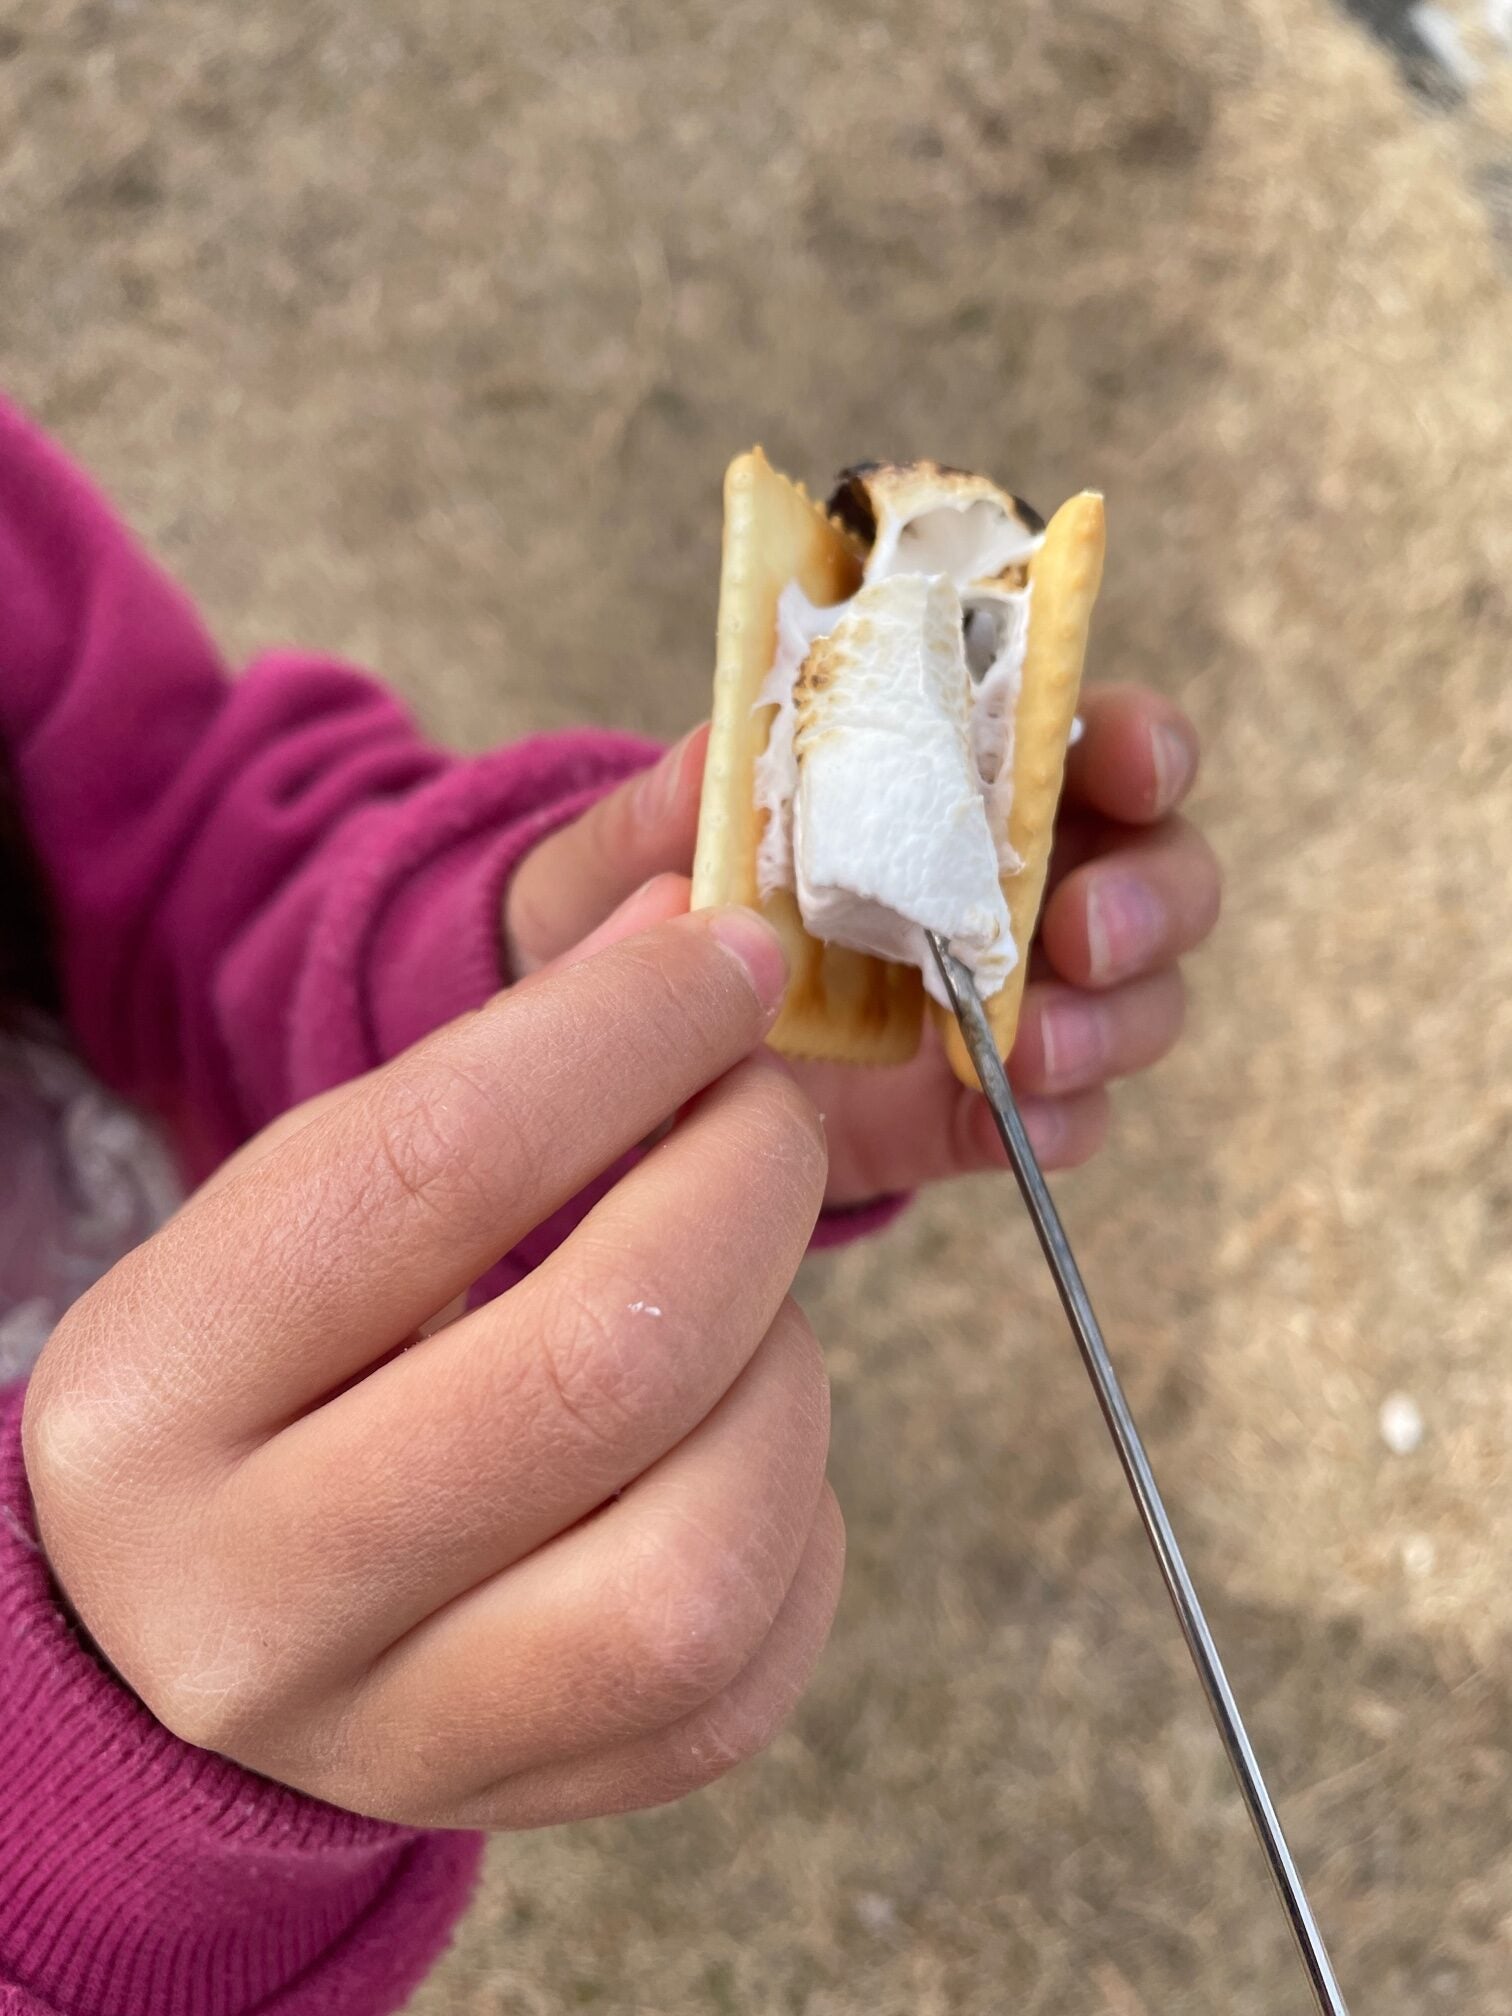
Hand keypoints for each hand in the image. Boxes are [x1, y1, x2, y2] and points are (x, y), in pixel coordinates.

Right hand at [24, 903, 843, 1829]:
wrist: (181, 1633)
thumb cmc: (272, 1377)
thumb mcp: (308, 1216)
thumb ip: (495, 1078)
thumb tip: (697, 937)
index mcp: (154, 1400)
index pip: (433, 1167)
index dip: (626, 1032)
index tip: (728, 957)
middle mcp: (253, 1601)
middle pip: (604, 1364)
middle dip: (745, 1185)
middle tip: (764, 1114)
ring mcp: (399, 1736)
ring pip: (699, 1554)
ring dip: (785, 1374)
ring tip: (745, 1304)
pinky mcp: (537, 1799)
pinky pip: (749, 1665)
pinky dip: (796, 1513)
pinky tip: (739, 1442)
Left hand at [505, 687, 1220, 1205]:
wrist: (610, 1067)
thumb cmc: (633, 915)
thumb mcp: (621, 858)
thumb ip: (664, 806)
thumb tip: (720, 742)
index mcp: (941, 785)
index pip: (1079, 738)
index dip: (1135, 742)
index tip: (1128, 765)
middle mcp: (1000, 886)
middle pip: (1155, 871)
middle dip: (1149, 896)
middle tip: (1082, 930)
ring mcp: (1000, 1006)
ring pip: (1135, 1001)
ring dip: (1115, 1018)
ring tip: (1029, 1045)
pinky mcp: (972, 1113)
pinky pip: (1064, 1120)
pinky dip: (1062, 1122)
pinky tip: (1023, 1125)